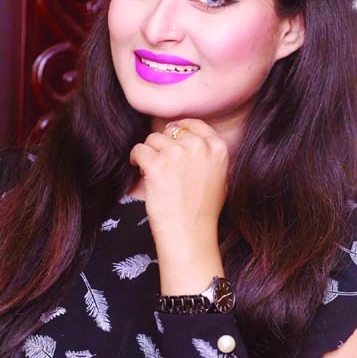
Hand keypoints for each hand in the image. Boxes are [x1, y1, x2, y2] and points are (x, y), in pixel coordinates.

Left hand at [129, 119, 227, 243]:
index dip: (179, 129)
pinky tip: (139, 169)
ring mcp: (177, 154)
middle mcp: (198, 146)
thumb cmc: (204, 211)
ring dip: (149, 153)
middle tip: (162, 165)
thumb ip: (209, 154)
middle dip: (163, 146)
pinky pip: (139, 150)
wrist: (190, 233)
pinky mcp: (156, 165)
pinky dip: (136, 159)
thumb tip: (190, 139)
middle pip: (171, 132)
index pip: (194, 124)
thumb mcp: (220, 176)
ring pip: (153, 139)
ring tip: (151, 170)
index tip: (170, 135)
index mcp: (217, 147)